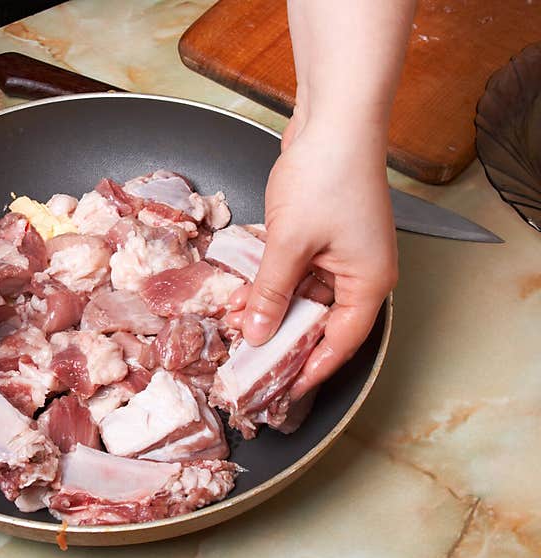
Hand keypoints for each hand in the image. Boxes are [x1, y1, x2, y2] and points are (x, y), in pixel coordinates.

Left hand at [226, 115, 397, 398]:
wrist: (332, 119)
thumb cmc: (326, 177)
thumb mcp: (289, 243)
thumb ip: (271, 293)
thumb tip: (258, 334)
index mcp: (368, 283)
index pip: (341, 343)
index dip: (311, 369)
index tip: (283, 390)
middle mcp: (358, 273)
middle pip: (321, 322)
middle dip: (282, 338)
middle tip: (248, 359)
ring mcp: (340, 254)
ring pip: (302, 297)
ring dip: (271, 309)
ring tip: (237, 326)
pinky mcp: (321, 237)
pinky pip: (295, 272)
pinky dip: (271, 283)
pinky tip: (243, 294)